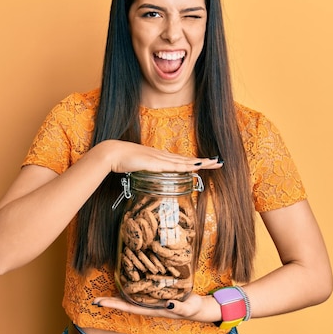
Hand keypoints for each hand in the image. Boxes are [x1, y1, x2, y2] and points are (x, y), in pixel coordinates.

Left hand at [91, 293, 220, 322]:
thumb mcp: (188, 308)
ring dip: (118, 294)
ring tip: (104, 289)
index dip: (115, 304)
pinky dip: (130, 286)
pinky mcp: (156, 293)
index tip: (100, 302)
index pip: (130, 307)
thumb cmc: (193, 308)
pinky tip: (124, 281)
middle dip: (111, 301)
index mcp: (154, 309)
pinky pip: (140, 291)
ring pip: (131, 297)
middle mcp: (149, 305)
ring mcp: (152, 300)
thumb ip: (179, 307)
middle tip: (95, 299)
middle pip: (126, 303)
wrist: (198, 307)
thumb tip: (168, 304)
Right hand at [98, 140, 222, 173]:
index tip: (207, 163)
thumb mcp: (139, 168)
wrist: (113, 154)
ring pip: (185, 161)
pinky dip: (187, 166)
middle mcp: (163, 157)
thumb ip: (146, 172)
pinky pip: (175, 166)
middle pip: (188, 159)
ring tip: (215, 162)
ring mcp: (160, 159)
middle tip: (219, 162)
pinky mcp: (156, 163)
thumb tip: (149, 179)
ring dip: (201, 162)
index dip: (195, 162)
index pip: (182, 161)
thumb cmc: (123, 161)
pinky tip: (197, 166)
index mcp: (160, 158)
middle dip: (204, 161)